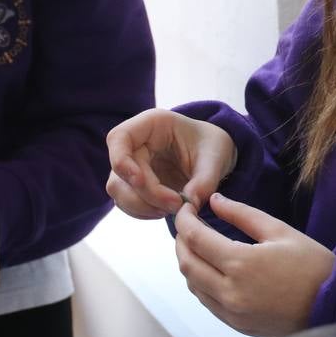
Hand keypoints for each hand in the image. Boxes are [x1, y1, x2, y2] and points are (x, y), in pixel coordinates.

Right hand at [106, 109, 235, 217]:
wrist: (212, 154)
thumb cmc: (211, 146)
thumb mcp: (216, 157)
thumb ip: (205, 182)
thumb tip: (188, 206)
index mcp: (152, 124)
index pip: (119, 137)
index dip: (121, 161)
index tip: (141, 181)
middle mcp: (136, 143)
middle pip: (119, 172)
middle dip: (146, 194)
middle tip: (176, 204)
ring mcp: (132, 164)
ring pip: (119, 190)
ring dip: (142, 206)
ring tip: (174, 209)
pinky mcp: (135, 184)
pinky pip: (127, 202)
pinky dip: (144, 212)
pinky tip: (166, 211)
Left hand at [173, 193, 334, 336]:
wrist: (334, 305)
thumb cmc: (313, 265)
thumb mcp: (280, 231)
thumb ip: (242, 214)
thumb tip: (214, 200)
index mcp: (241, 263)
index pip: (195, 238)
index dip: (184, 219)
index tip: (186, 206)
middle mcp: (230, 291)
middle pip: (186, 263)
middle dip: (180, 240)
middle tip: (187, 223)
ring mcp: (231, 312)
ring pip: (193, 285)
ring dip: (188, 262)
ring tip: (198, 243)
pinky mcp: (236, 325)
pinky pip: (206, 301)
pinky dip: (201, 281)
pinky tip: (211, 268)